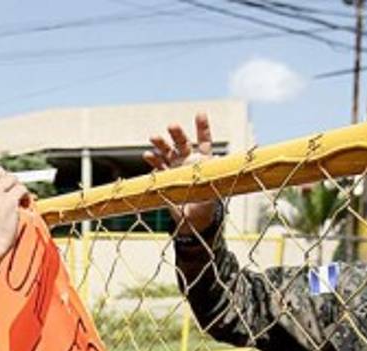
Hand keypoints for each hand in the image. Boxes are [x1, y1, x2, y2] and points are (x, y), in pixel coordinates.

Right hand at [0, 167, 30, 284]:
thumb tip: (4, 188)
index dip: (0, 183)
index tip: (5, 191)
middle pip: (1, 173)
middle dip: (10, 182)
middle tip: (14, 194)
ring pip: (12, 179)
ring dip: (18, 189)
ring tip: (20, 201)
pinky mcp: (8, 201)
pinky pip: (22, 190)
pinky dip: (26, 196)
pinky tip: (24, 205)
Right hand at [142, 112, 221, 235]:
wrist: (193, 219)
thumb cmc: (207, 204)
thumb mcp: (214, 191)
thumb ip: (213, 177)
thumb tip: (218, 162)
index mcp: (203, 161)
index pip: (204, 141)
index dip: (202, 127)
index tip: (200, 114)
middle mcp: (189, 160)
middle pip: (183, 143)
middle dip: (177, 134)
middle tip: (172, 126)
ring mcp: (175, 167)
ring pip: (167, 152)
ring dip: (161, 144)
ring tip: (153, 137)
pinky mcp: (165, 177)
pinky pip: (158, 166)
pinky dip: (153, 160)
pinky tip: (148, 155)